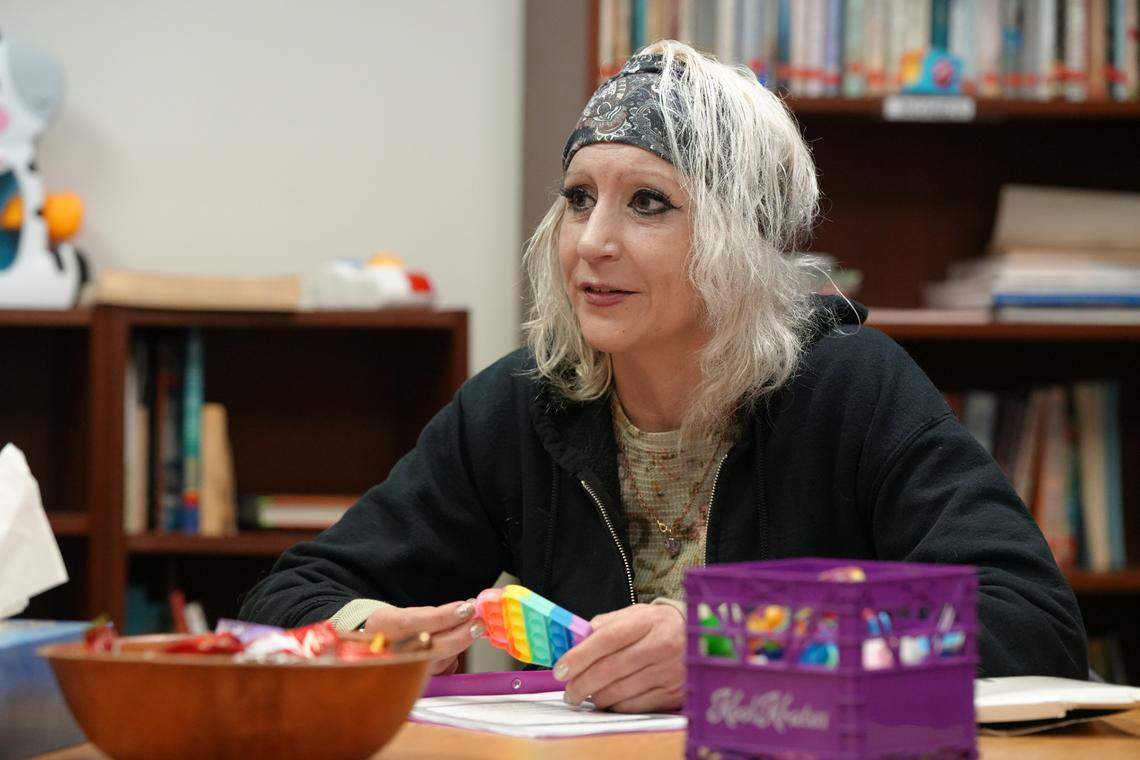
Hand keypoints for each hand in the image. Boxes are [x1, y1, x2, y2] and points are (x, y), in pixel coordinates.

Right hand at [363, 599, 484, 674]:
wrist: (372, 652)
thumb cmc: (390, 629)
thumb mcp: (403, 613)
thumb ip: (432, 614)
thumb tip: (465, 609)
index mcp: (383, 627)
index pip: (414, 624)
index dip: (443, 617)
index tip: (466, 608)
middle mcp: (390, 652)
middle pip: (430, 647)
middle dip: (461, 634)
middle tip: (478, 622)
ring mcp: (402, 671)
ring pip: (439, 661)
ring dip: (461, 643)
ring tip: (472, 627)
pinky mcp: (414, 683)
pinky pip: (440, 670)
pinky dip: (454, 656)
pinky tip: (459, 643)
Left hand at [553, 603, 684, 712]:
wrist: (697, 638)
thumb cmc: (657, 626)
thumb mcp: (634, 615)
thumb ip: (604, 625)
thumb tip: (574, 643)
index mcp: (648, 621)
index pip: (608, 638)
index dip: (580, 655)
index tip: (561, 669)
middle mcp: (662, 645)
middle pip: (611, 669)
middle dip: (582, 683)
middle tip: (569, 691)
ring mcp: (669, 672)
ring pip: (620, 691)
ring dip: (596, 697)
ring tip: (586, 694)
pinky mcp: (674, 694)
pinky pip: (634, 706)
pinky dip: (615, 705)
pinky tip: (609, 699)